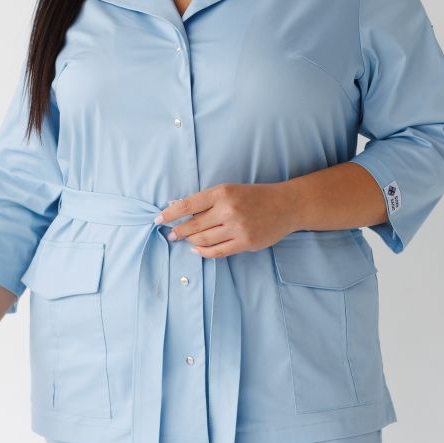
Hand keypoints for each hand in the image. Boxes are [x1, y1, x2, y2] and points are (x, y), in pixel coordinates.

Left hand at [154, 182, 297, 257]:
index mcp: (222, 193)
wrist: (286, 205)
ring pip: (203, 240)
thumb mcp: (230, 190)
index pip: (188, 205)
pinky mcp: (245, 243)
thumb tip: (179, 210)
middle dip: (178, 231)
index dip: (170, 214)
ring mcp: (237, 228)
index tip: (158, 219)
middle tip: (170, 234)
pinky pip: (217, 252)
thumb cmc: (254, 196)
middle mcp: (228, 210)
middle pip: (193, 225)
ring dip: (190, 241)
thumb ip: (207, 201)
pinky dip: (203, 252)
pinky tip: (197, 249)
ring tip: (184, 240)